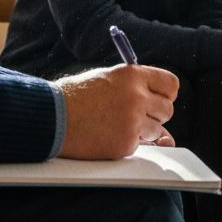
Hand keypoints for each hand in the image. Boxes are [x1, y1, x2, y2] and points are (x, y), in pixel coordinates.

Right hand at [54, 64, 178, 159]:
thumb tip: (155, 101)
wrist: (51, 117)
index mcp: (133, 75)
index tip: (159, 99)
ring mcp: (132, 122)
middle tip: (137, 116)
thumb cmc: (74, 97)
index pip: (171, 85)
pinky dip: (126, 144)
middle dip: (156, 115)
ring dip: (142, 131)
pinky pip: (138, 146)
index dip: (166, 94)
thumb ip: (133, 86)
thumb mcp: (106, 78)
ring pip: (156, 131)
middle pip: (168, 110)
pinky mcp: (125, 144)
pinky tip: (106, 136)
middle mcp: (137, 97)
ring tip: (115, 125)